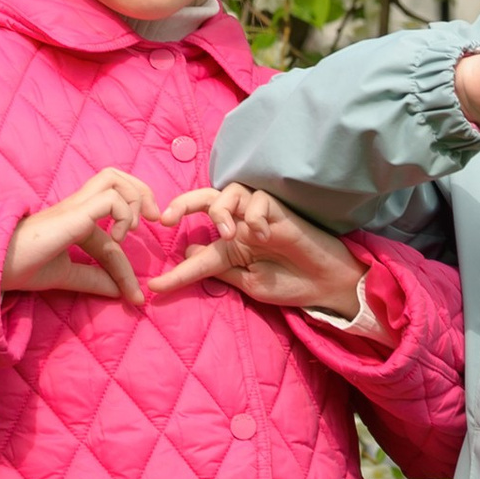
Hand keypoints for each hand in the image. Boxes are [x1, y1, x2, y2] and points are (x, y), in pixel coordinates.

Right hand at [1, 168, 160, 305]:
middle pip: (115, 176)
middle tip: (153, 221)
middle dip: (142, 192)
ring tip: (132, 231)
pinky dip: (124, 215)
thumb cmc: (20, 268)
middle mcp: (76, 206)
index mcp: (74, 218)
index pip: (112, 222)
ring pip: (114, 178)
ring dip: (134, 200)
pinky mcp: (73, 214)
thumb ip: (91, 279)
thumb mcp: (64, 275)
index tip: (135, 296)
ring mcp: (74, 207)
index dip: (128, 262)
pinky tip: (118, 239)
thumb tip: (118, 291)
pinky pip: (110, 199)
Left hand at [152, 187, 390, 349]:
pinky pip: (258, 199)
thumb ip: (217, 268)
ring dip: (221, 209)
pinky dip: (254, 214)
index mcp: (228, 246)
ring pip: (229, 191)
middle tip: (167, 219)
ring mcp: (258, 215)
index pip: (194, 251)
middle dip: (182, 204)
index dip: (175, 271)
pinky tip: (262, 234)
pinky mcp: (278, 210)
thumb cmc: (289, 284)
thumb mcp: (247, 282)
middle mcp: (239, 225)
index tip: (154, 287)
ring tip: (229, 234)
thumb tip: (183, 254)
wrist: (325, 285)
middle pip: (204, 201)